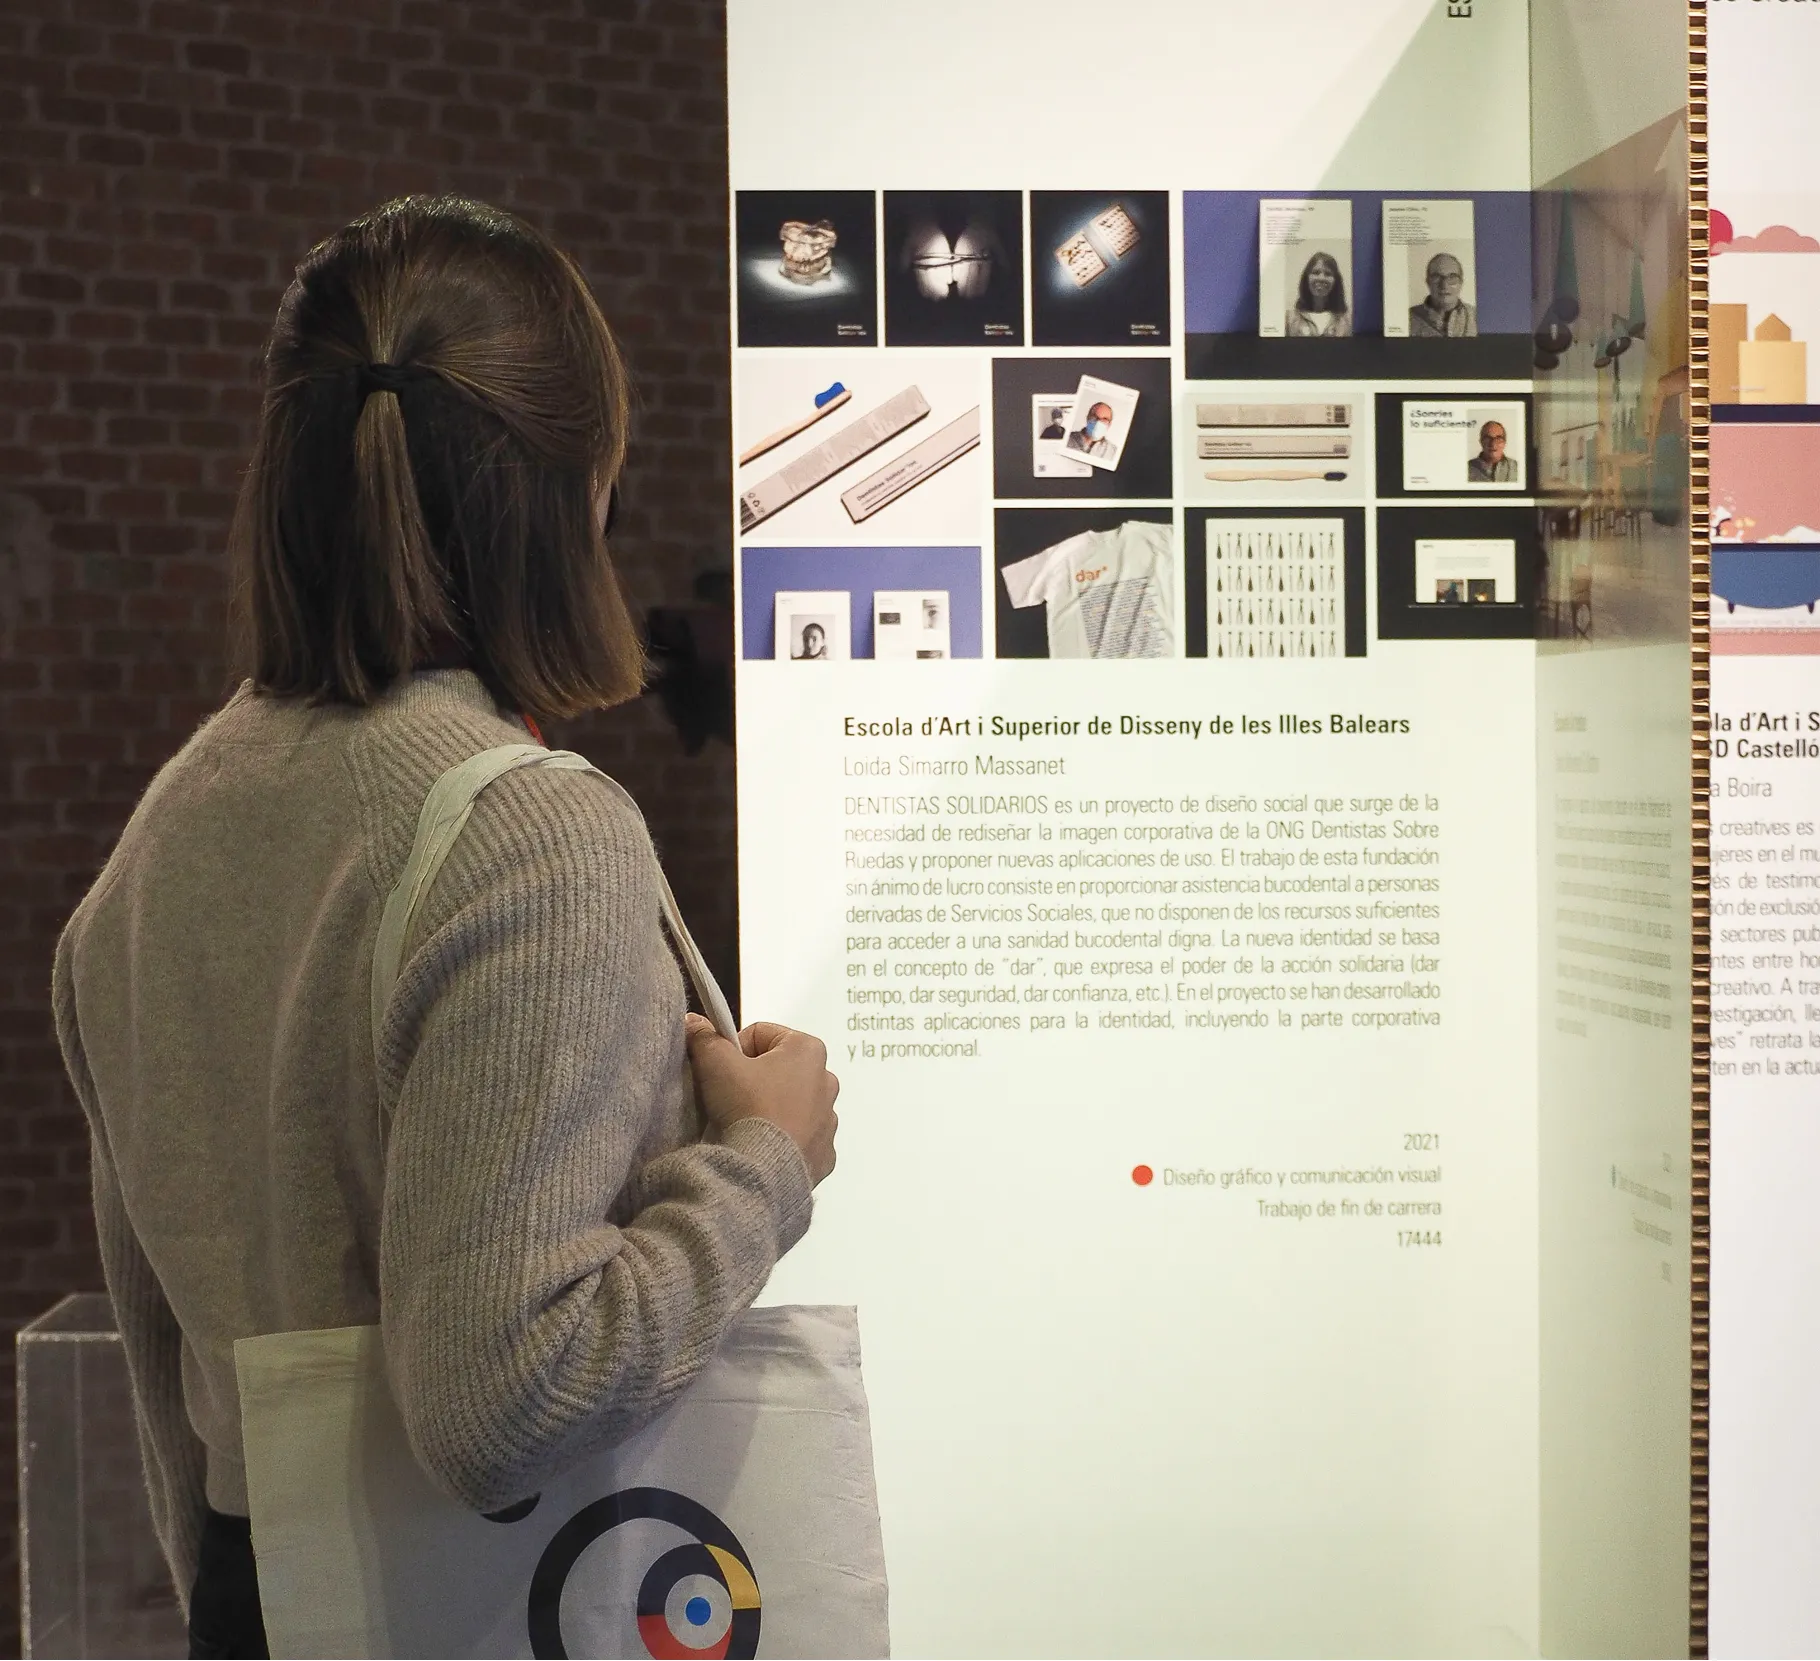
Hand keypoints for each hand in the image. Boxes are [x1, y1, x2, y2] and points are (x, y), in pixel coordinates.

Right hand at [684, 1015, 838, 1185]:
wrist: (764, 1170)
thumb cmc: (748, 1108)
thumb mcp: (716, 1064)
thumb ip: (705, 1038)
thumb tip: (694, 1023)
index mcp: (808, 1050)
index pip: (761, 1034)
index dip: (734, 1049)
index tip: (722, 1071)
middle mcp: (827, 1081)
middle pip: (778, 1068)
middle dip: (754, 1079)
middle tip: (730, 1098)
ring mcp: (829, 1120)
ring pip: (791, 1103)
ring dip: (770, 1108)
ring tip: (745, 1123)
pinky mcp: (824, 1153)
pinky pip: (799, 1137)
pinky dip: (782, 1138)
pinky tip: (762, 1145)